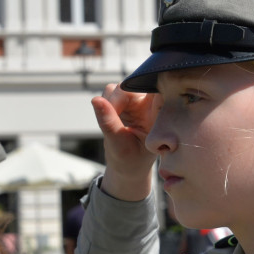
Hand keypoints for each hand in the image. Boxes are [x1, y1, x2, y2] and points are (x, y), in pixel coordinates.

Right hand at [91, 83, 157, 200]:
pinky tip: (111, 121)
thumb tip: (95, 99)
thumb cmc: (131, 160)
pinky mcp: (124, 101)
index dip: (143, 87)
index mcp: (157, 114)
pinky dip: (105, 104)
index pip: (155, 90)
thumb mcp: (119, 145)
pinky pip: (110, 93)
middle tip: (113, 116)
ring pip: (119, 88)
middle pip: (132, 86)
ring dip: (110, 103)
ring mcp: (136, 101)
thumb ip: (109, 122)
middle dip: (118, 100)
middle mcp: (149, 104)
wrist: (128, 168)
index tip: (125, 102)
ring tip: (112, 124)